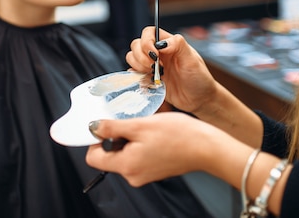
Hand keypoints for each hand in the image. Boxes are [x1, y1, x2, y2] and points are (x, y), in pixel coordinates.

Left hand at [86, 112, 226, 186]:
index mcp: (126, 166)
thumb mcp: (140, 125)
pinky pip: (138, 155)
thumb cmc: (178, 135)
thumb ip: (113, 127)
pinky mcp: (154, 170)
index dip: (95, 140)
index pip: (93, 158)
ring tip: (147, 127)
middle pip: (109, 155)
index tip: (106, 125)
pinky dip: (141, 143)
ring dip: (131, 138)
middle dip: (117, 137)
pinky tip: (155, 134)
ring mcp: (144, 174)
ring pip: (125, 153)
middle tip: (132, 123)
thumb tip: (93, 128)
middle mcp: (133, 175)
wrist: (206, 147)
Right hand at [126, 26, 220, 114]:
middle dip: (141, 56)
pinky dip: (136, 76)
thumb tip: (162, 43)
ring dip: (138, 66)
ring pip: (132, 57)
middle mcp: (158, 53)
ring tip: (153, 74)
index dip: (146, 41)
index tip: (154, 54)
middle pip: (136, 44)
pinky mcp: (149, 79)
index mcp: (169, 44)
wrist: (199, 100)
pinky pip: (134, 73)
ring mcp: (152, 66)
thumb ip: (178, 46)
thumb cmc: (199, 79)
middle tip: (154, 67)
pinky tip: (150, 81)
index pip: (149, 32)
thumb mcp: (192, 60)